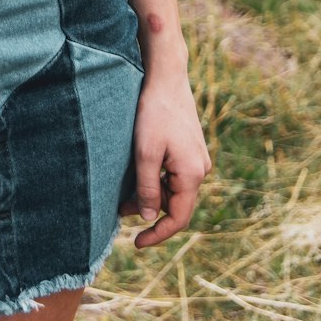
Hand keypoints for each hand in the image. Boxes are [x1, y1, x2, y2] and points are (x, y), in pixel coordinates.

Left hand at [120, 70, 211, 248]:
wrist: (166, 78)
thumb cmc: (154, 113)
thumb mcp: (145, 153)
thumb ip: (148, 188)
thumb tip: (150, 218)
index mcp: (193, 174)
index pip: (179, 218)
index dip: (158, 234)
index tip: (136, 243)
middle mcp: (200, 169)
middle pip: (175, 203)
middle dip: (149, 210)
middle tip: (119, 208)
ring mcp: (196, 158)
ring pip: (173, 188)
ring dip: (151, 193)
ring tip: (123, 192)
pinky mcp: (190, 148)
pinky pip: (174, 173)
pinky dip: (156, 178)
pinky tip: (138, 173)